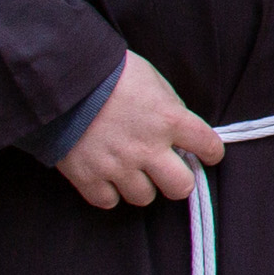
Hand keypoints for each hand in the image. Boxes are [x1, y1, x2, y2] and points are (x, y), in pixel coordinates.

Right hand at [59, 50, 221, 208]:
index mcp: (169, 119)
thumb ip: (169, 108)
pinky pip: (108, 201)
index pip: (209, 146)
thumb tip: (178, 131)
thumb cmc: (111, 73)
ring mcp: (118, 166)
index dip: (211, 152)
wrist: (62, 76)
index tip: (206, 154)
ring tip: (129, 169)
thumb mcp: (152, 81)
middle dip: (177, 181)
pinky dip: (108, 192)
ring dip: (140, 185)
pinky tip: (106, 176)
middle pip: (180, 187)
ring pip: (144, 197)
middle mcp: (148, 148)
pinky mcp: (88, 177)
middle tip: (167, 171)